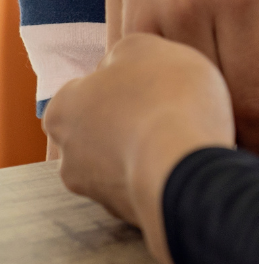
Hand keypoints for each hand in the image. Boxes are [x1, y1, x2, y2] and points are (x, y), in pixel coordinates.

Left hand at [44, 34, 233, 263]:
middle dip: (132, 119)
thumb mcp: (146, 47)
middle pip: (104, 128)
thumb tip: (122, 64)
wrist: (187, 166)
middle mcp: (68, 157)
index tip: (154, 79)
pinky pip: (148, 186)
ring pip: (125, 161)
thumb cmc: (165, 98)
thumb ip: (125, 51)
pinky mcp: (129, 216)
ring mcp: (97, 192)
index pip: (87, 89)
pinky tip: (189, 159)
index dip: (125, 80)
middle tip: (171, 105)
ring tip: (186, 134)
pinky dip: (164, 174)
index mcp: (63, 110)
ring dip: (147, 149)